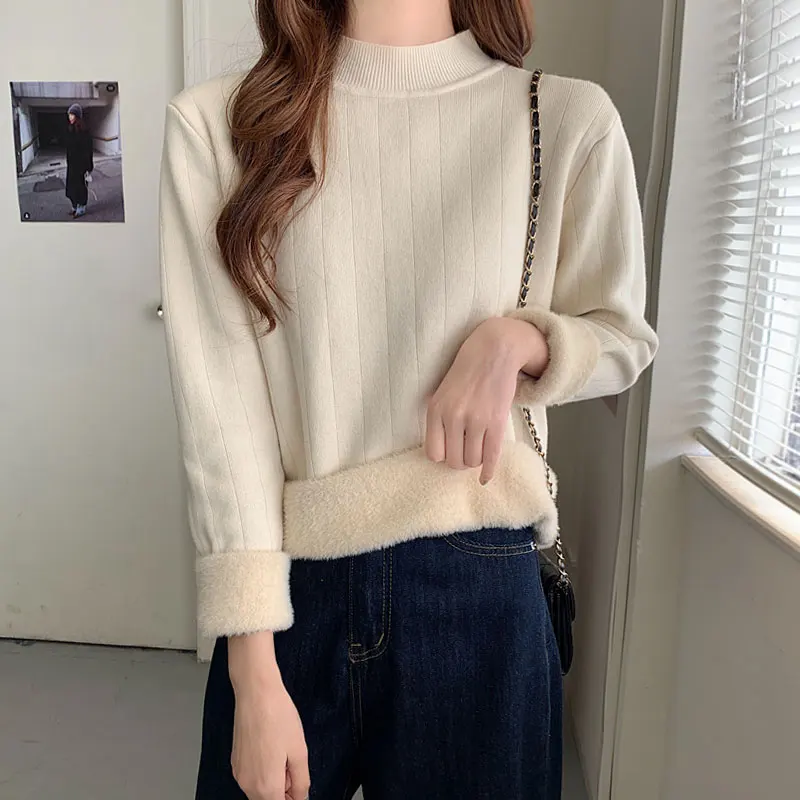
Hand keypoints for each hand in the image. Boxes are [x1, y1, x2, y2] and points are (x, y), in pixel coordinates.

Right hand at [229, 633, 309, 799]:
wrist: (256, 693)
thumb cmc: (277, 717)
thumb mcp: (299, 751)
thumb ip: (301, 782)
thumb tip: (301, 797)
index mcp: (266, 786)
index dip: (294, 796)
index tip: (298, 782)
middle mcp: (247, 784)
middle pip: (269, 799)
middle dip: (284, 789)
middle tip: (294, 764)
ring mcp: (239, 773)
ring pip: (260, 789)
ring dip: (275, 779)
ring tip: (283, 751)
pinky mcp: (235, 761)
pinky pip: (252, 776)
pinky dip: (264, 770)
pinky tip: (271, 747)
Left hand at [425, 317, 547, 483]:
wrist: (493, 351)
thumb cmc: (466, 373)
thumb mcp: (442, 392)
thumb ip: (439, 419)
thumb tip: (439, 453)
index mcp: (436, 410)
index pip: (433, 453)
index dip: (443, 456)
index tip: (450, 451)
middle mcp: (454, 417)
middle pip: (454, 461)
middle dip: (460, 461)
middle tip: (466, 452)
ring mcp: (476, 420)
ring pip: (472, 461)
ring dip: (475, 461)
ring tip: (477, 451)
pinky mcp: (497, 422)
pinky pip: (492, 456)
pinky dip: (488, 471)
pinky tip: (485, 479)